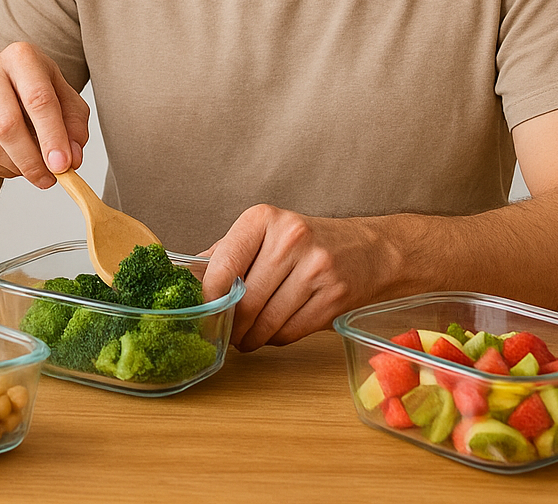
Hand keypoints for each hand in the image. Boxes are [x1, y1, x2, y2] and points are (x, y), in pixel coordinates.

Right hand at [0, 42, 89, 187]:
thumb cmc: (37, 91)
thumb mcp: (66, 100)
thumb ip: (75, 127)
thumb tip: (71, 159)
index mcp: (22, 57)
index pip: (38, 99)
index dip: (52, 136)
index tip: (63, 165)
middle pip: (7, 124)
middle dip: (31, 160)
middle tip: (49, 179)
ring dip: (18, 168)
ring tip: (35, 169)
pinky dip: (2, 170)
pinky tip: (15, 163)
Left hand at [202, 205, 394, 351]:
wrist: (371, 250)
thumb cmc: (308, 242)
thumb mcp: (266, 232)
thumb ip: (227, 252)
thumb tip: (186, 278)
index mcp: (263, 219)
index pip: (222, 266)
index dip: (209, 297)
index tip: (204, 310)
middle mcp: (290, 239)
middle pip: (245, 299)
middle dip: (230, 324)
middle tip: (224, 332)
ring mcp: (316, 268)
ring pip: (267, 321)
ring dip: (251, 337)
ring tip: (246, 337)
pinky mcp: (334, 296)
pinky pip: (290, 331)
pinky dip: (276, 338)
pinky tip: (273, 333)